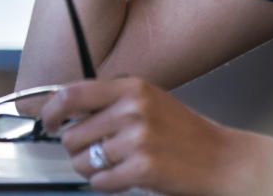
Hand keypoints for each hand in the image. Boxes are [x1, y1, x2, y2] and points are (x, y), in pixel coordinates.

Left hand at [39, 77, 272, 195]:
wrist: (222, 159)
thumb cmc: (184, 132)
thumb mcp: (148, 100)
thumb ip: (111, 101)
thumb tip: (66, 108)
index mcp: (131, 87)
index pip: (71, 94)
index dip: (51, 111)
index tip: (50, 123)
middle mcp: (132, 109)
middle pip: (73, 134)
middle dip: (78, 150)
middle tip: (98, 152)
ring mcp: (138, 138)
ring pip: (82, 161)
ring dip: (92, 169)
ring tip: (117, 164)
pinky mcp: (142, 167)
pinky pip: (100, 182)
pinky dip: (107, 184)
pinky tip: (125, 177)